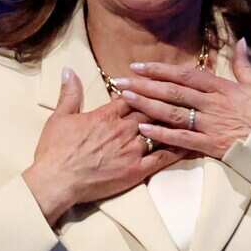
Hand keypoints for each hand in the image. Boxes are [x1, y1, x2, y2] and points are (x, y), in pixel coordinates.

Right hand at [23, 68, 185, 225]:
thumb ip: (69, 93)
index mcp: (106, 115)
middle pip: (151, 109)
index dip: (145, 89)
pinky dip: (178, 150)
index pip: (132, 96)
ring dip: (177, 122)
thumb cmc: (56, 150)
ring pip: (161, 131)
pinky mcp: (137, 170)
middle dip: (166, 101)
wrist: (57, 180)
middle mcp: (123, 129)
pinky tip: (191, 144)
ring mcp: (132, 149)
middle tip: (183, 95)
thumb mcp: (60, 117)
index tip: (156, 83)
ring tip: (195, 115)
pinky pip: (162, 158)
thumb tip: (69, 69)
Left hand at [115, 38, 250, 159]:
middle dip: (145, 85)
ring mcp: (211, 125)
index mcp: (223, 87)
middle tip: (120, 81)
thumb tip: (240, 41)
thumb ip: (245, 64)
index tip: (139, 66)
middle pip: (173, 92)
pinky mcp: (212, 145)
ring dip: (147, 106)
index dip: (160, 70)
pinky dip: (162, 135)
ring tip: (126, 99)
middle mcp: (213, 104)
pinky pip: (182, 139)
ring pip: (173, 113)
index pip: (185, 75)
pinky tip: (143, 129)